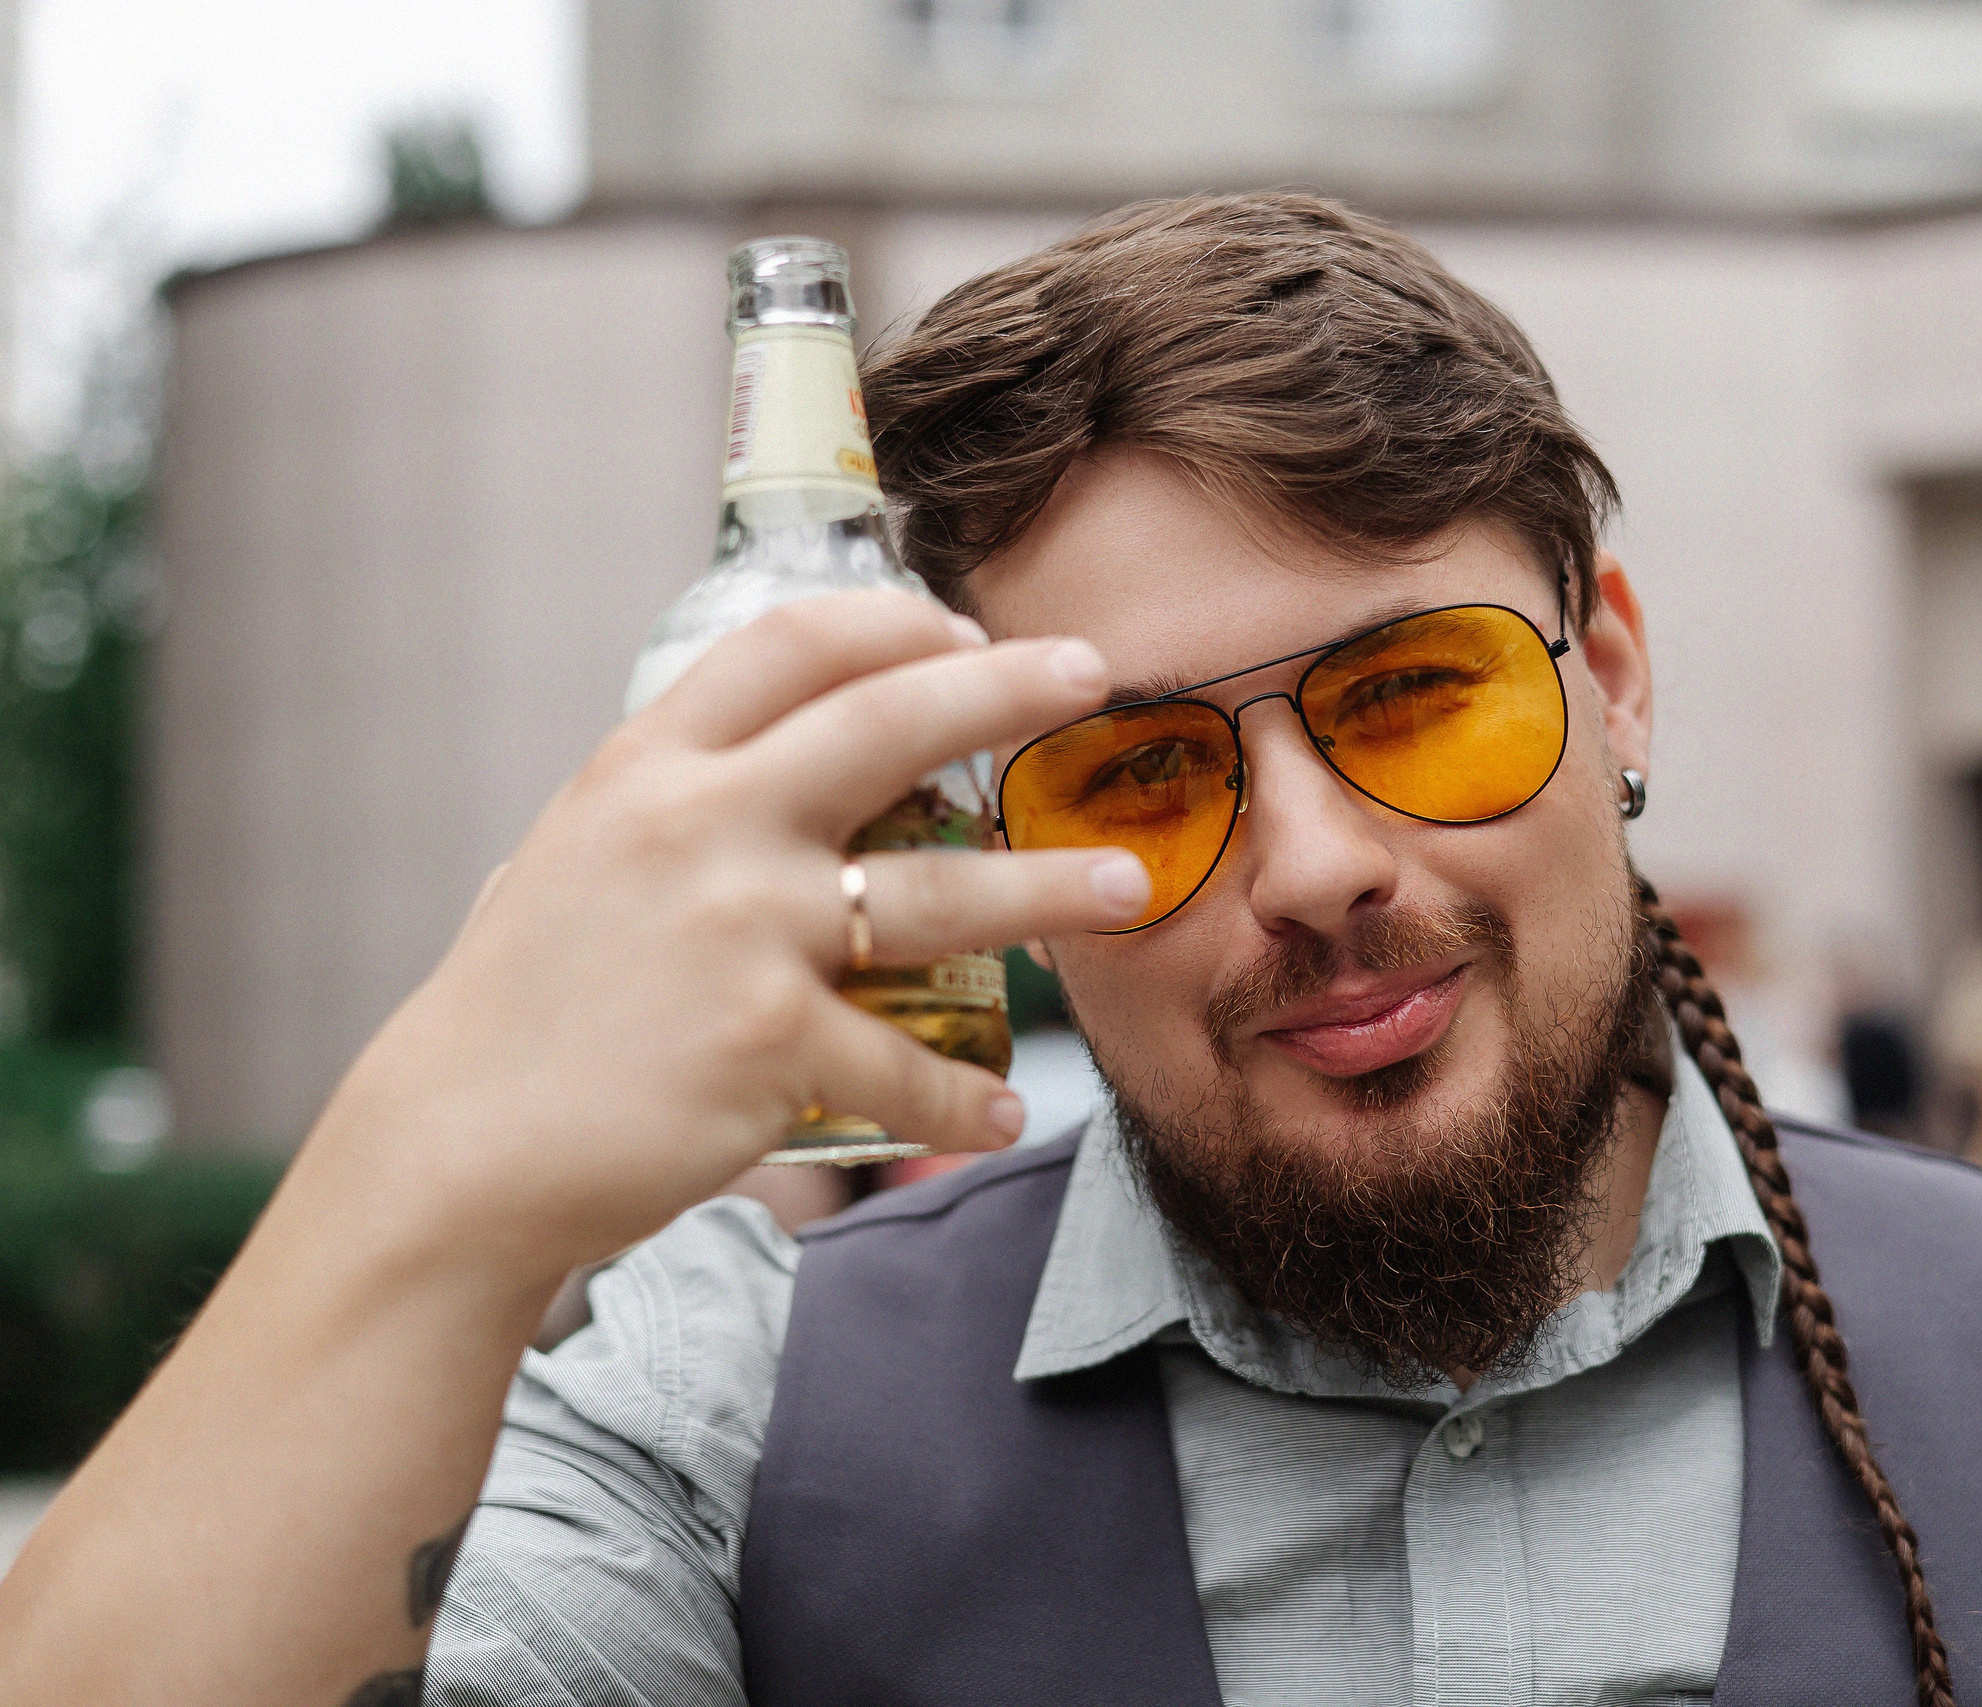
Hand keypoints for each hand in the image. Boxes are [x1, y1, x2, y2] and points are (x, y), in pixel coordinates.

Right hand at [295, 589, 1142, 1284]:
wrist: (452, 1155)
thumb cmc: (516, 1014)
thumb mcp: (572, 862)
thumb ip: (673, 812)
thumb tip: (761, 777)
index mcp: (647, 767)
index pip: (790, 642)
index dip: (895, 622)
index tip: (967, 628)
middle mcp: (699, 825)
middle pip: (892, 719)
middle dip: (1010, 687)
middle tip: (1094, 673)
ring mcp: (742, 931)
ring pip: (945, 889)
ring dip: (1053, 887)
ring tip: (1129, 887)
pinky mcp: (771, 1044)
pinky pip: (907, 1062)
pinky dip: (964, 1096)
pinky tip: (1003, 1112)